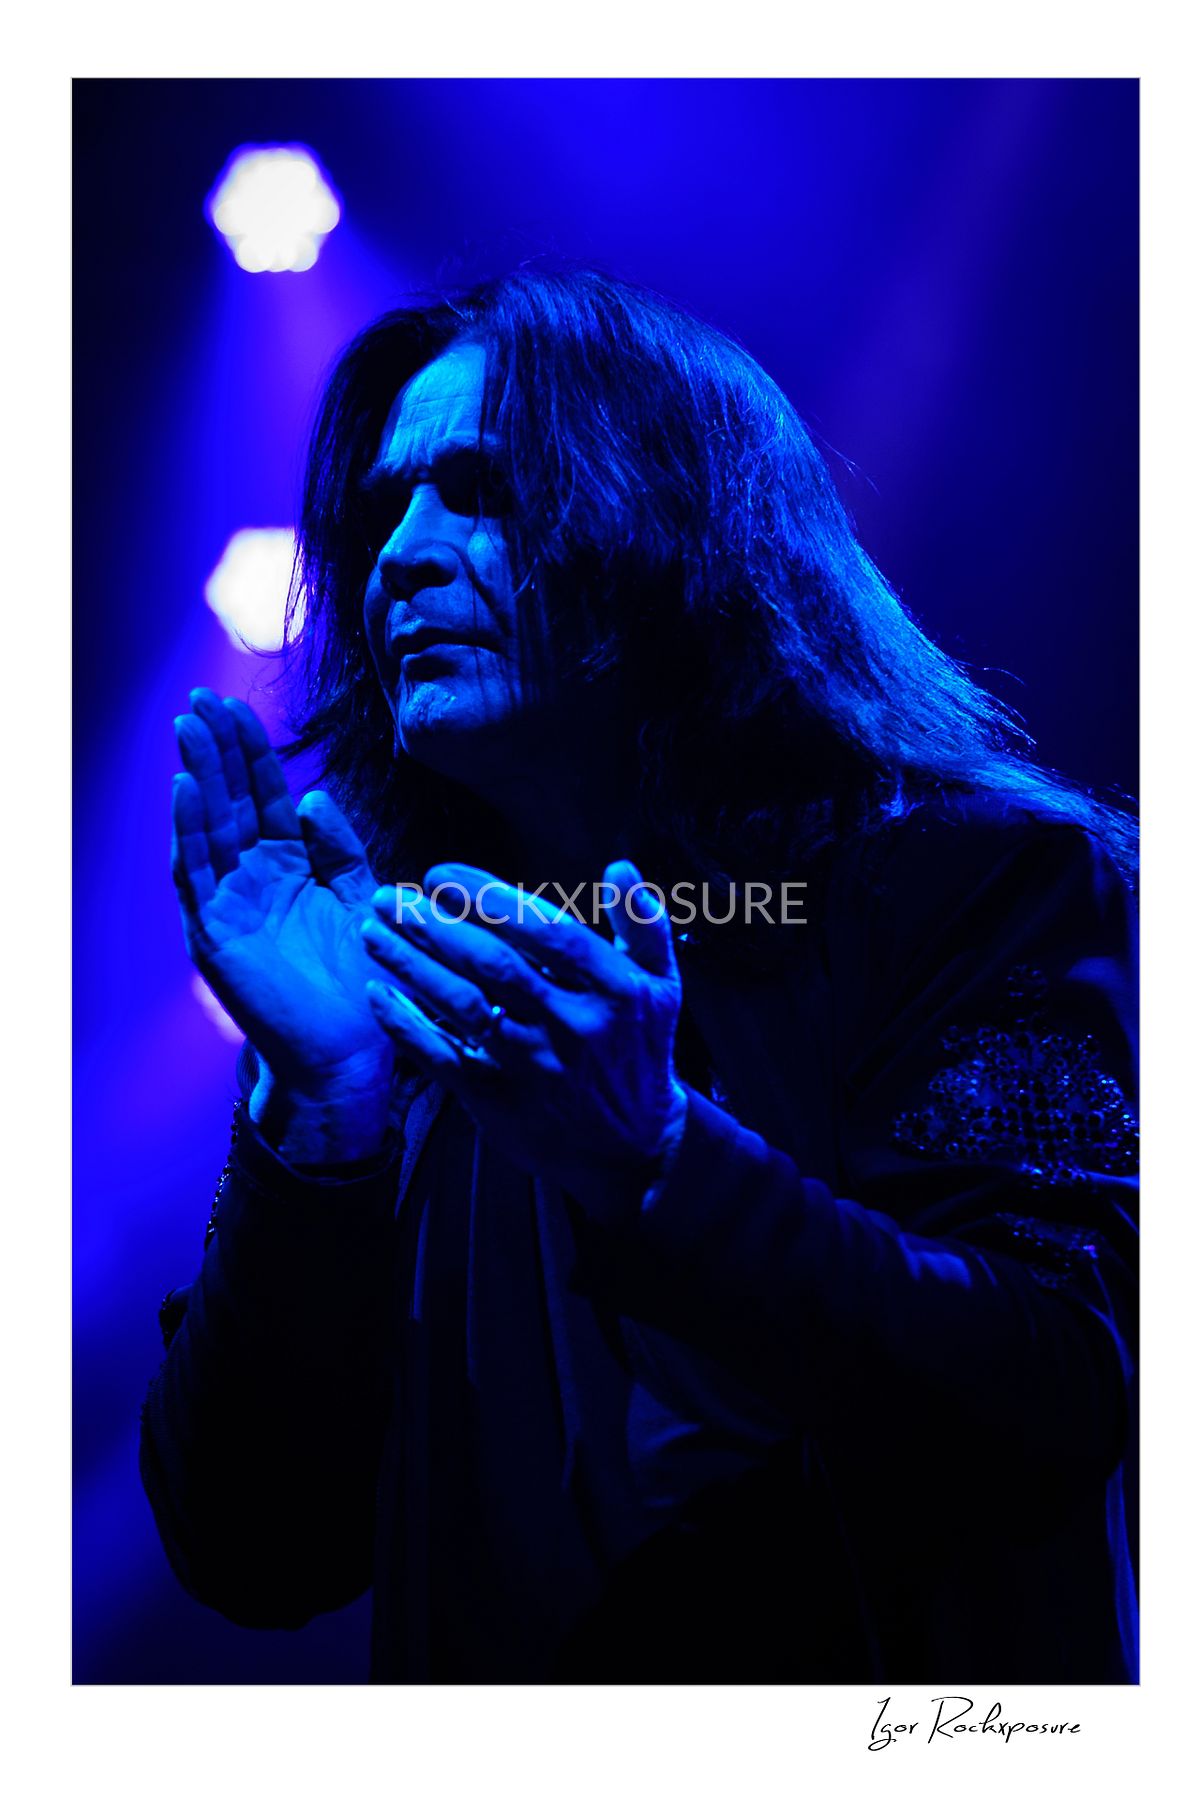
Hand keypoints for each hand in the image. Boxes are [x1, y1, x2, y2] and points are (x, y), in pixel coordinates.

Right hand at [172, 690, 395, 1146]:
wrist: (355, 1048)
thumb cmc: (363, 977)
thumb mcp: (362, 898)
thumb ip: (340, 848)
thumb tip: (309, 796)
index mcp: (290, 865)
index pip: (264, 795)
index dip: (250, 751)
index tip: (236, 704)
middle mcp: (254, 879)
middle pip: (230, 801)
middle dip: (215, 750)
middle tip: (199, 699)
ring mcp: (230, 904)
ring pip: (208, 828)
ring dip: (197, 777)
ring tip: (188, 729)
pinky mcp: (216, 934)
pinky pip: (198, 874)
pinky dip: (191, 831)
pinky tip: (188, 790)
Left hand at [360, 861, 688, 1217]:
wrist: (635, 1149)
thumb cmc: (641, 1051)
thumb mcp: (662, 986)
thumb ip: (643, 924)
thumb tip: (620, 866)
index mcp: (615, 991)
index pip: (548, 932)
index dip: (491, 899)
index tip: (441, 873)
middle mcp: (574, 1027)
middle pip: (494, 966)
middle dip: (434, 926)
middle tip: (389, 897)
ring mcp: (534, 1068)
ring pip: (463, 1007)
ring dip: (412, 966)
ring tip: (372, 931)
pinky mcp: (501, 1102)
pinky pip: (445, 1058)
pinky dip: (408, 1026)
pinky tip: (378, 994)